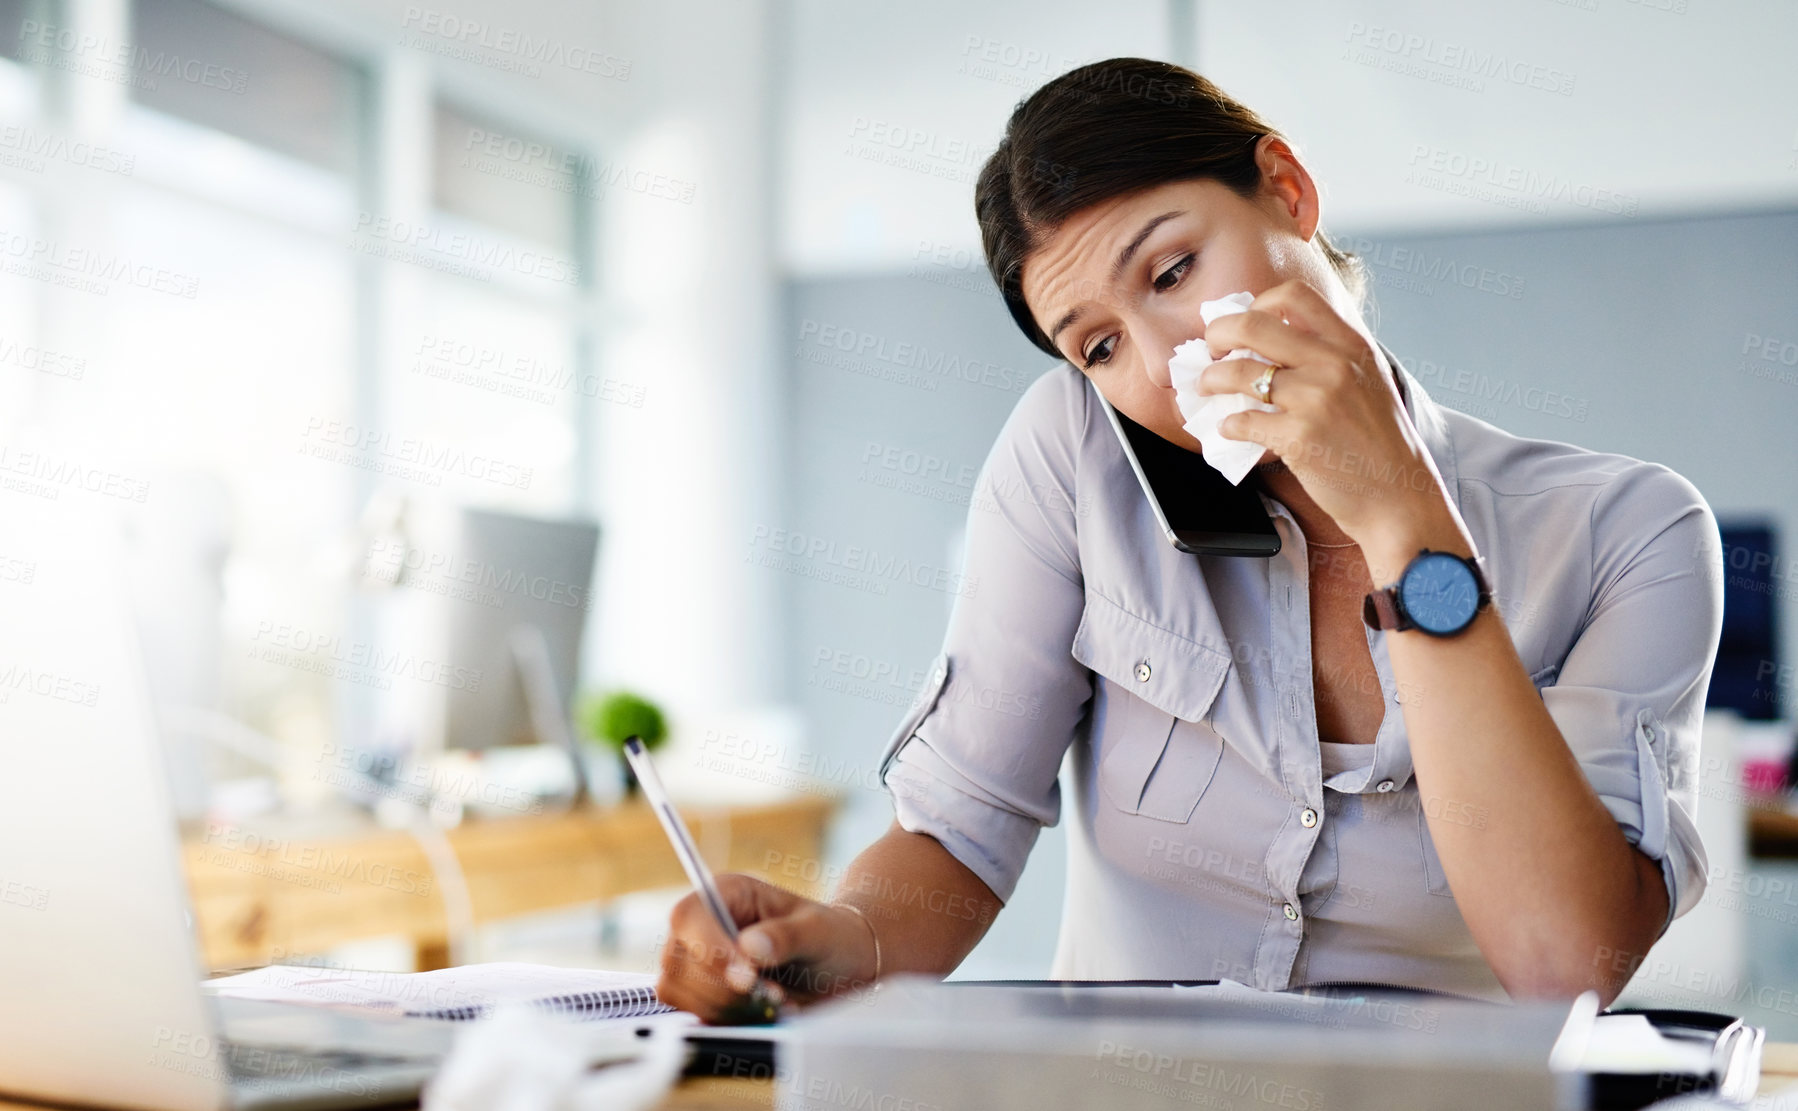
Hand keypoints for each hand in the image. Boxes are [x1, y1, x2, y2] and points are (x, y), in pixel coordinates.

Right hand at [655, 873, 878, 1021]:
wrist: (841, 965)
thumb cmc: (830, 937)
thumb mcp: (819, 932)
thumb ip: (787, 936)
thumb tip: (749, 947)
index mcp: (727, 893)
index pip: (689, 916)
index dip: (708, 949)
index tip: (746, 978)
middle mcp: (705, 922)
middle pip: (678, 960)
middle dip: (723, 988)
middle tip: (774, 994)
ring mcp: (697, 958)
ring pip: (678, 990)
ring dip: (725, 1006)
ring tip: (773, 1001)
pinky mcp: (701, 990)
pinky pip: (692, 1011)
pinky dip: (727, 1019)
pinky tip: (761, 1012)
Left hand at [1195, 279, 1451, 547]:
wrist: (1399, 497)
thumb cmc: (1380, 443)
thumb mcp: (1368, 381)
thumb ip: (1329, 356)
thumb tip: (1269, 342)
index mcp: (1352, 345)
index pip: (1293, 295)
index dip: (1256, 304)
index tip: (1244, 324)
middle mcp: (1333, 364)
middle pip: (1253, 325)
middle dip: (1218, 332)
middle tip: (1209, 348)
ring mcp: (1315, 400)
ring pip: (1238, 373)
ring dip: (1210, 379)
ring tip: (1205, 388)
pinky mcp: (1297, 438)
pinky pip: (1242, 421)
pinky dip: (1228, 425)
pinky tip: (1230, 429)